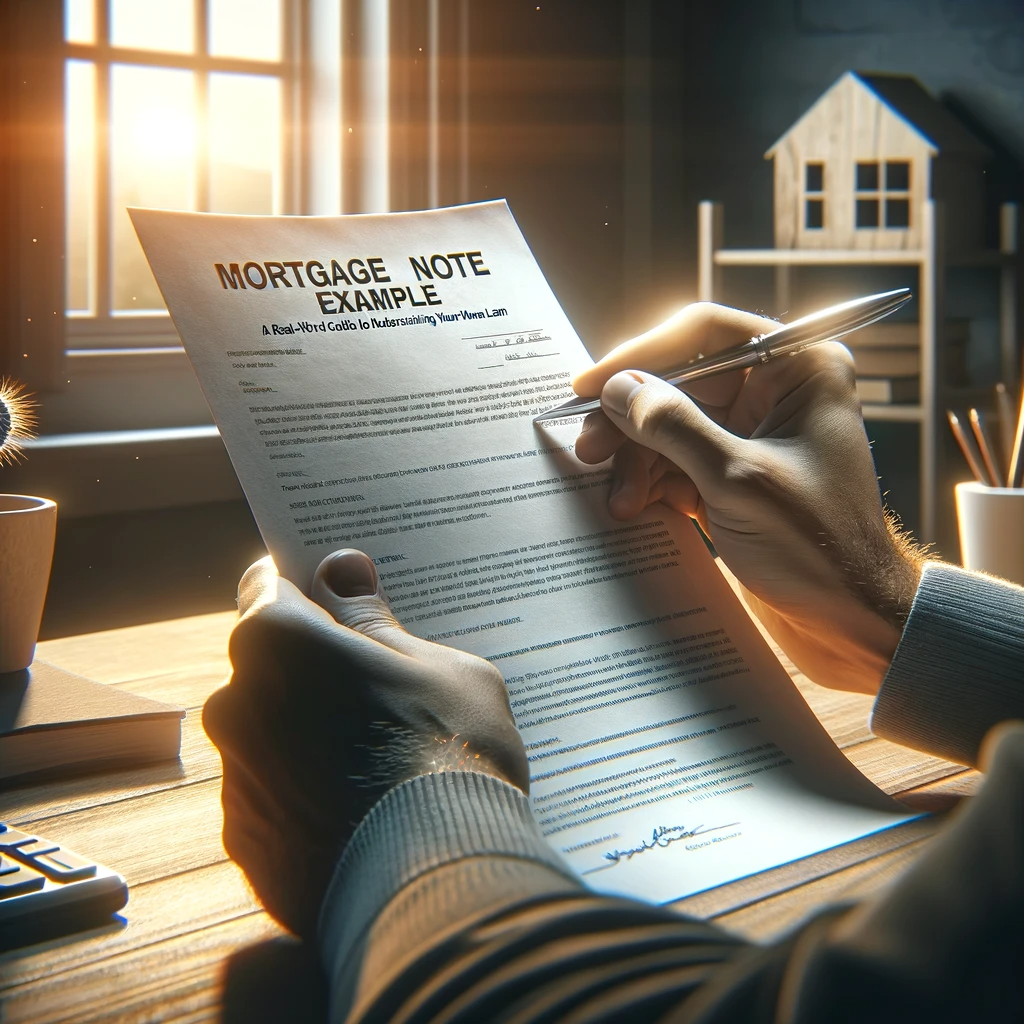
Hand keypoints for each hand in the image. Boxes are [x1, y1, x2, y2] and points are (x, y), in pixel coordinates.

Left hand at [203, 549, 527, 937]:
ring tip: (381, 761)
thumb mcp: (436, 665)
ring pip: (271, 735)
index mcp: (277, 641)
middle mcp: (235, 704)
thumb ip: (374, 620)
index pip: (268, 585)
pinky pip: (275, 799)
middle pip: (269, 665)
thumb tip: (341, 570)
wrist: (440, 883)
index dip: (305, 586)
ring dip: (310, 736)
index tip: (336, 595)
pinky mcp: (246, 846)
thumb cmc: (448, 750)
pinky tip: (363, 810)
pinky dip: (307, 796)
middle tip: (381, 687)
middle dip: (315, 669)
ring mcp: (236, 780)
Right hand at [573, 302, 924, 695]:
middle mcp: (775, 394)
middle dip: (632, 420)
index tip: (591, 385)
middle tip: (588, 449)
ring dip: (636, 460)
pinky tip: (634, 508)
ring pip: (670, 426)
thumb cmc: (819, 547)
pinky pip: (675, 464)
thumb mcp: (737, 481)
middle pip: (678, 382)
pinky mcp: (732, 478)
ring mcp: (751, 438)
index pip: (705, 333)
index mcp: (799, 370)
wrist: (850, 623)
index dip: (642, 353)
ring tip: (620, 501)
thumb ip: (673, 427)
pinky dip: (650, 483)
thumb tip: (616, 388)